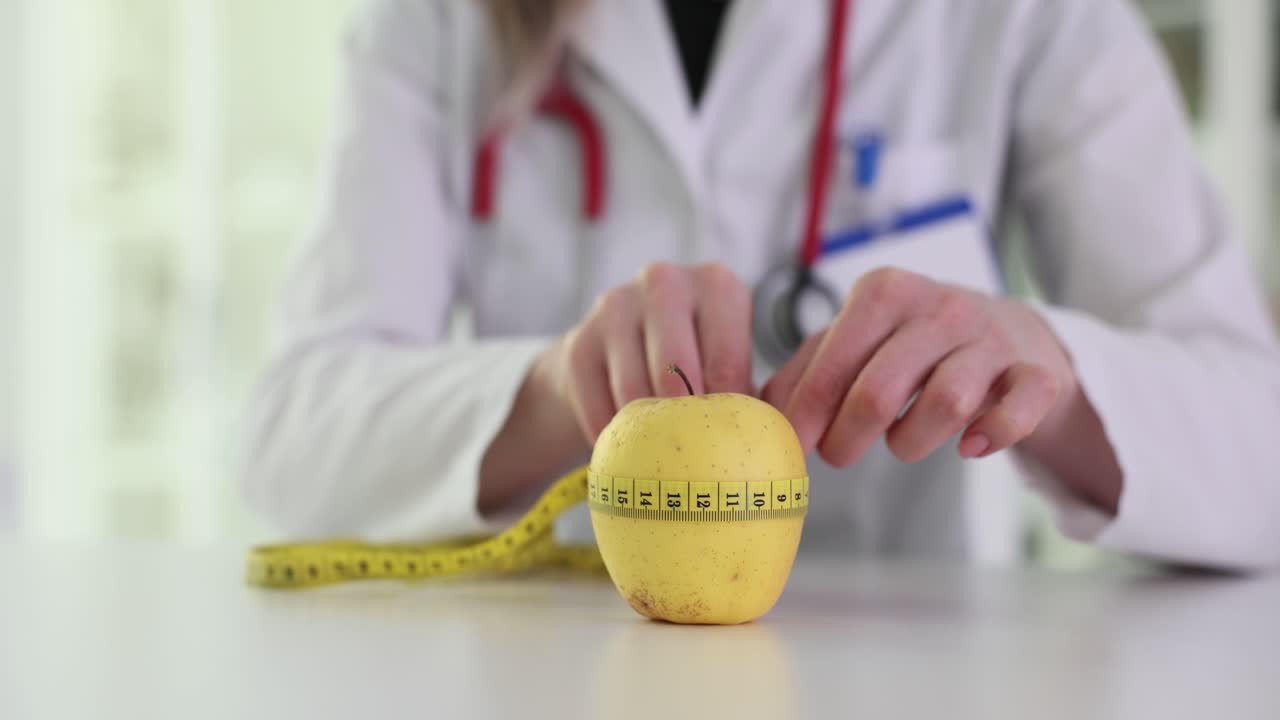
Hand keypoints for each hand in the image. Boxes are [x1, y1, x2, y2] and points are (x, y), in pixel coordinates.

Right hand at [550, 262, 754, 441]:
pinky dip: (610, 435)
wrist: (618, 354)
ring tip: (658, 457)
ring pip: (633, 389)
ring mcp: (616, 305)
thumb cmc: (695, 368)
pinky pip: (595, 403)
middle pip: (675, 369)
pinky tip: (623, 450)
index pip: (726, 358)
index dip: (726, 412)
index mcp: (717, 285)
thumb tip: (772, 447)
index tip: (723, 445)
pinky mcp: (579, 339)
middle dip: (683, 420)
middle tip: (689, 456)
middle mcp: (666, 282)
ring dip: (645, 433)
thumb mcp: (731, 370)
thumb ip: (756, 400)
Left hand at [762, 268, 1072, 466]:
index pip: (833, 362)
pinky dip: (992, 435)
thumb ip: (804, 371)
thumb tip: (760, 415)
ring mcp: (991, 338)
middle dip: (848, 439)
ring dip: (911, 442)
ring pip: (945, 403)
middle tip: (837, 456)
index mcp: (884, 292)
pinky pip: (1017, 411)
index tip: (794, 446)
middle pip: (880, 391)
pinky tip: (968, 448)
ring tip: (900, 445)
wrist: (1008, 331)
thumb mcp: (854, 340)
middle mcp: (938, 307)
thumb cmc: (911, 342)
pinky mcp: (1036, 372)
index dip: (807, 414)